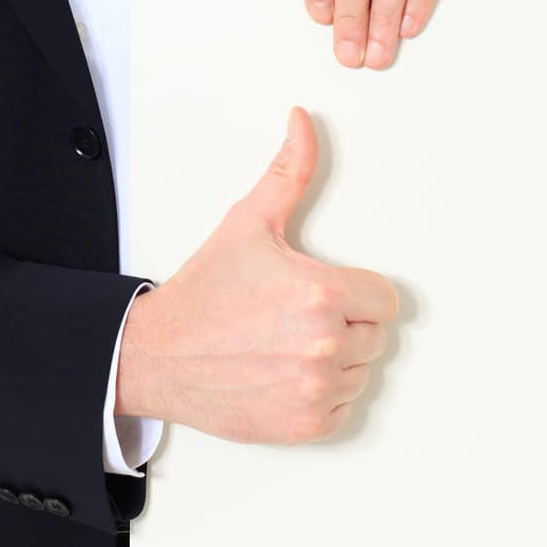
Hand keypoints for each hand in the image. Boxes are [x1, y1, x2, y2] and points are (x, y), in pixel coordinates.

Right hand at [115, 106, 398, 442]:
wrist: (161, 354)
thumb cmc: (206, 289)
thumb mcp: (248, 222)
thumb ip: (289, 171)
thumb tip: (303, 121)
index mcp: (322, 294)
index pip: (385, 298)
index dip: (356, 289)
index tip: (321, 288)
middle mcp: (326, 345)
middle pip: (375, 334)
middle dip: (345, 321)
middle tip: (294, 313)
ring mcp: (317, 391)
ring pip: (361, 371)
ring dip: (335, 359)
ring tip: (286, 342)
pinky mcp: (306, 425)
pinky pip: (343, 408)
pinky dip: (321, 394)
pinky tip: (285, 372)